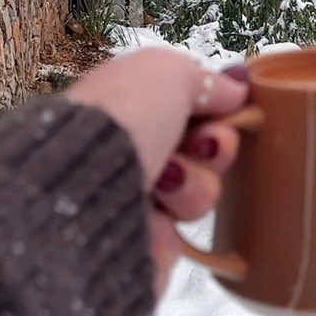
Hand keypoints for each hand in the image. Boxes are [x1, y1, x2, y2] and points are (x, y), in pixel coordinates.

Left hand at [66, 48, 247, 294]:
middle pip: (204, 148)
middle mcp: (130, 146)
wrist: (79, 197)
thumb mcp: (165, 73)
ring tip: (165, 184)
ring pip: (201, 190)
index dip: (217, 107)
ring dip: (193, 183)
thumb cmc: (121, 121)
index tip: (229, 108)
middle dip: (214, 145)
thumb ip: (205, 78)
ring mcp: (135, 196)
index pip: (190, 104)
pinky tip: (154, 215)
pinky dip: (174, 219)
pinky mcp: (141, 242)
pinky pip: (184, 231)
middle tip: (201, 147)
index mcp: (126, 102)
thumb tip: (236, 88)